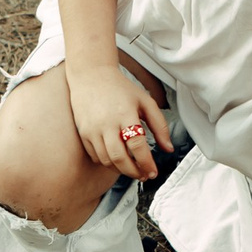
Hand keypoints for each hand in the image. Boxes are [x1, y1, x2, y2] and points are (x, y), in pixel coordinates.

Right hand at [66, 62, 171, 179]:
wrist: (91, 76)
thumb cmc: (120, 89)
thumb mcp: (145, 101)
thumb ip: (159, 125)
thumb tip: (168, 148)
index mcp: (125, 113)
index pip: (136, 145)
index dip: (146, 162)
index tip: (153, 172)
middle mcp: (106, 123)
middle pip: (120, 158)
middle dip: (134, 172)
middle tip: (143, 175)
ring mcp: (92, 129)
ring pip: (107, 160)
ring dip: (121, 170)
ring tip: (132, 169)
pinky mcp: (83, 133)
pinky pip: (96, 156)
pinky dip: (108, 163)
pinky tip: (118, 160)